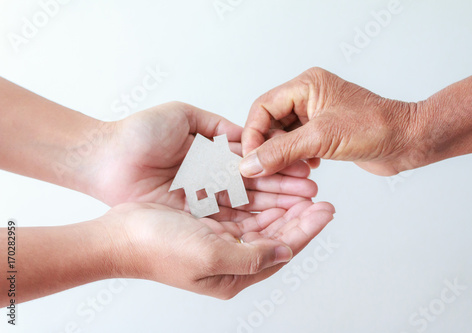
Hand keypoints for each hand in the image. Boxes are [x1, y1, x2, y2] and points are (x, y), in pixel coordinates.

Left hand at [86, 102, 317, 218]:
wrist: (106, 157)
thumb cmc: (139, 133)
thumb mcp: (183, 116)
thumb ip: (217, 126)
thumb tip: (248, 134)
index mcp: (211, 157)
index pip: (254, 165)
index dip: (279, 168)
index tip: (305, 171)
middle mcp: (211, 182)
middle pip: (256, 188)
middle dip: (286, 192)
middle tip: (314, 195)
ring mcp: (203, 202)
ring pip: (247, 206)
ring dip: (275, 208)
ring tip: (304, 209)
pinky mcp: (191, 218)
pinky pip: (226, 220)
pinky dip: (251, 221)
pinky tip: (275, 223)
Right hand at [100, 201, 334, 298]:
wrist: (119, 236)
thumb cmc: (158, 249)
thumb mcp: (210, 257)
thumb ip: (252, 257)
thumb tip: (286, 252)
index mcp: (234, 274)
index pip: (282, 251)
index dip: (306, 230)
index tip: (326, 210)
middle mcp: (231, 258)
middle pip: (276, 235)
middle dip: (299, 215)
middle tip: (320, 195)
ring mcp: (220, 239)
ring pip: (262, 220)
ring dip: (282, 204)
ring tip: (301, 186)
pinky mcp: (209, 221)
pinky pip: (242, 209)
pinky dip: (258, 197)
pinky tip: (270, 184)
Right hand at [240, 67, 421, 176]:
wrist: (409, 141)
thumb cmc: (376, 128)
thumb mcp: (322, 139)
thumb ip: (281, 151)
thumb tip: (249, 164)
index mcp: (306, 86)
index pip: (263, 106)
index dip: (253, 133)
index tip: (249, 158)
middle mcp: (308, 97)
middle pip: (270, 122)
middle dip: (267, 147)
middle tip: (266, 169)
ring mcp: (316, 115)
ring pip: (283, 136)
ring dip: (282, 156)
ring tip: (289, 171)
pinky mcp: (323, 132)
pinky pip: (297, 145)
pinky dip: (296, 159)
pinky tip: (308, 167)